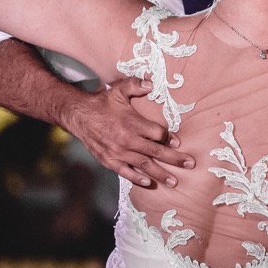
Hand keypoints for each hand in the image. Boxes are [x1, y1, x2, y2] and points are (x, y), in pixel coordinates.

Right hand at [58, 77, 195, 186]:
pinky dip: (137, 178)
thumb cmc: (101, 102)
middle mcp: (127, 140)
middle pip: (156, 151)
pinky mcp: (109, 160)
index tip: (179, 143)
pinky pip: (125, 172)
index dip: (169, 138)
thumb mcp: (119, 90)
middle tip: (190, 164)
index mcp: (132, 124)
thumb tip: (151, 84)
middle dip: (175, 159)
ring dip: (160, 174)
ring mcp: (118, 152)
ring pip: (144, 165)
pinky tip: (148, 183)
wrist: (77, 115)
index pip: (157, 134)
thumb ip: (135, 85)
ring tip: (174, 182)